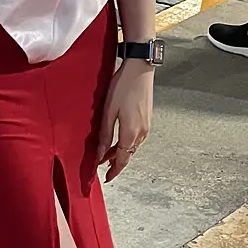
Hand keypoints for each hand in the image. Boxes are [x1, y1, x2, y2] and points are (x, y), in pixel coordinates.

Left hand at [97, 60, 153, 181]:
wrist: (140, 69)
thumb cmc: (122, 86)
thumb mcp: (108, 111)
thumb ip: (105, 134)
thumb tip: (100, 153)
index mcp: (131, 132)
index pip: (122, 159)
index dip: (114, 170)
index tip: (107, 178)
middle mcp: (142, 132)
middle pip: (128, 154)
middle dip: (115, 162)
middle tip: (102, 165)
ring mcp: (146, 125)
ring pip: (132, 146)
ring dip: (120, 151)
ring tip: (106, 151)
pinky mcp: (147, 118)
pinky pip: (136, 137)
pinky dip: (126, 142)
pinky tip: (118, 137)